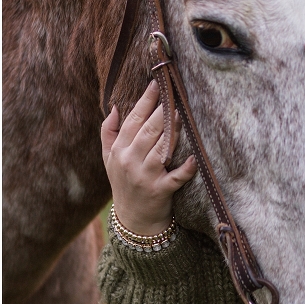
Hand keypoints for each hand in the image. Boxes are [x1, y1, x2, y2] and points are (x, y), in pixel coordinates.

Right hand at [101, 80, 196, 235]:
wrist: (133, 219)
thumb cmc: (123, 182)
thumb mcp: (109, 159)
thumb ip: (109, 132)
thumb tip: (115, 107)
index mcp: (119, 150)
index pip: (133, 120)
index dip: (145, 101)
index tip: (157, 84)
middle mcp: (130, 162)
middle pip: (148, 131)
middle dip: (161, 111)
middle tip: (174, 93)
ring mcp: (145, 177)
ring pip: (161, 149)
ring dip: (173, 131)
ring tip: (183, 113)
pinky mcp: (161, 191)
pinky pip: (175, 178)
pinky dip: (186, 169)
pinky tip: (195, 158)